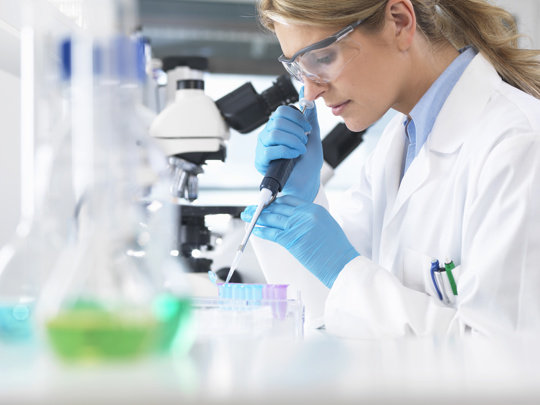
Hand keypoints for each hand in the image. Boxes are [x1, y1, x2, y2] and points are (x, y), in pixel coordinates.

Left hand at [241, 195, 358, 288]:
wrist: (342, 263)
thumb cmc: (336, 249)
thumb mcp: (326, 224)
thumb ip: (310, 219)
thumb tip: (294, 220)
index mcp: (314, 209)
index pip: (289, 200)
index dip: (275, 202)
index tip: (267, 204)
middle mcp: (304, 214)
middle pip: (278, 207)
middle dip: (262, 208)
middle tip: (252, 209)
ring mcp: (297, 226)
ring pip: (272, 218)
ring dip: (257, 217)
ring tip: (247, 216)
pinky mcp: (291, 240)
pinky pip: (271, 233)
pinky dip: (261, 230)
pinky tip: (254, 229)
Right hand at [255, 88, 322, 201]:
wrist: (308, 181)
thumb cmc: (308, 161)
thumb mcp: (312, 134)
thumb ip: (309, 115)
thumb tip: (306, 93)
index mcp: (278, 126)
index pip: (281, 111)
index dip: (297, 118)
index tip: (307, 129)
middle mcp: (268, 134)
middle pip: (278, 121)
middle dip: (297, 131)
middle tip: (304, 141)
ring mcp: (263, 147)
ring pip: (275, 134)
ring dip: (293, 141)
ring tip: (300, 150)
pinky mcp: (261, 161)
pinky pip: (270, 150)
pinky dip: (287, 151)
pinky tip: (294, 155)